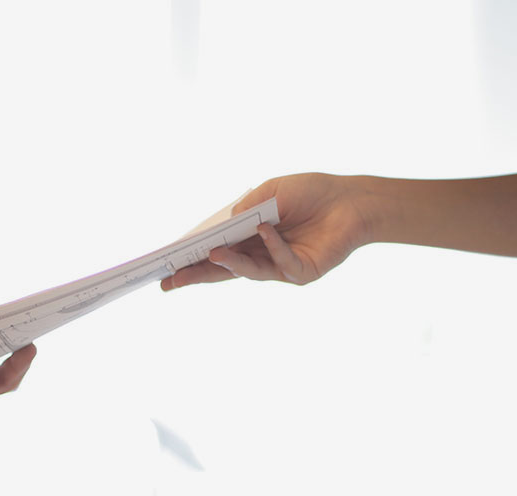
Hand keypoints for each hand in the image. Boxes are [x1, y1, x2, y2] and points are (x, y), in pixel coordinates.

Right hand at [160, 173, 373, 289]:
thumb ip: (247, 207)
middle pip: (224, 270)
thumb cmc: (310, 192)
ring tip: (211, 252)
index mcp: (248, 238)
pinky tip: (264, 230)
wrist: (350, 200)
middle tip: (171, 281)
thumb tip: (223, 225)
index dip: (192, 260)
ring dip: (229, 262)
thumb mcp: (271, 192)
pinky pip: (282, 262)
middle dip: (196, 275)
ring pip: (249, 271)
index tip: (166, 267)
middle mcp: (260, 256)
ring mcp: (280, 267)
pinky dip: (272, 246)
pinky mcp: (302, 273)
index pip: (215, 252)